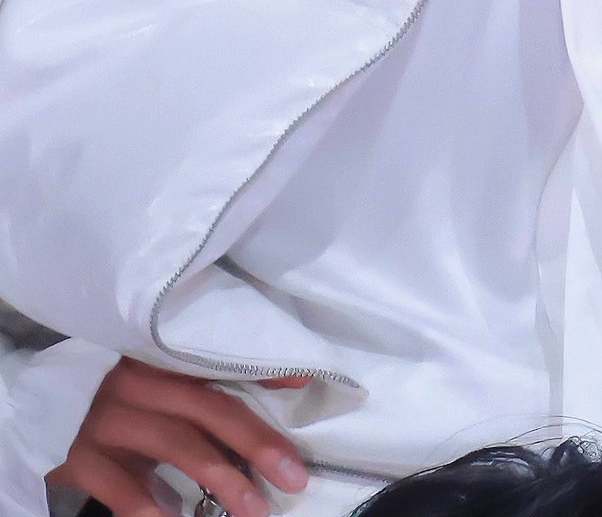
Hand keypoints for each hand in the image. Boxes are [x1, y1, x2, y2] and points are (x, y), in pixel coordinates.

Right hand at [46, 356, 311, 516]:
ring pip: (178, 445)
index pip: (221, 360)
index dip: (263, 371)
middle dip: (254, 443)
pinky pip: (126, 489)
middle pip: (208, 407)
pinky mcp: (81, 457)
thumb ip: (206, 384)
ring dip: (222, 480)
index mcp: (161, 354)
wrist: (43, 410)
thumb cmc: (121, 398)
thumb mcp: (158, 382)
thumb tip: (289, 385)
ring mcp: (108, 418)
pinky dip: (155, 510)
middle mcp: (138, 380)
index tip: (305, 383)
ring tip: (254, 509)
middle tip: (292, 476)